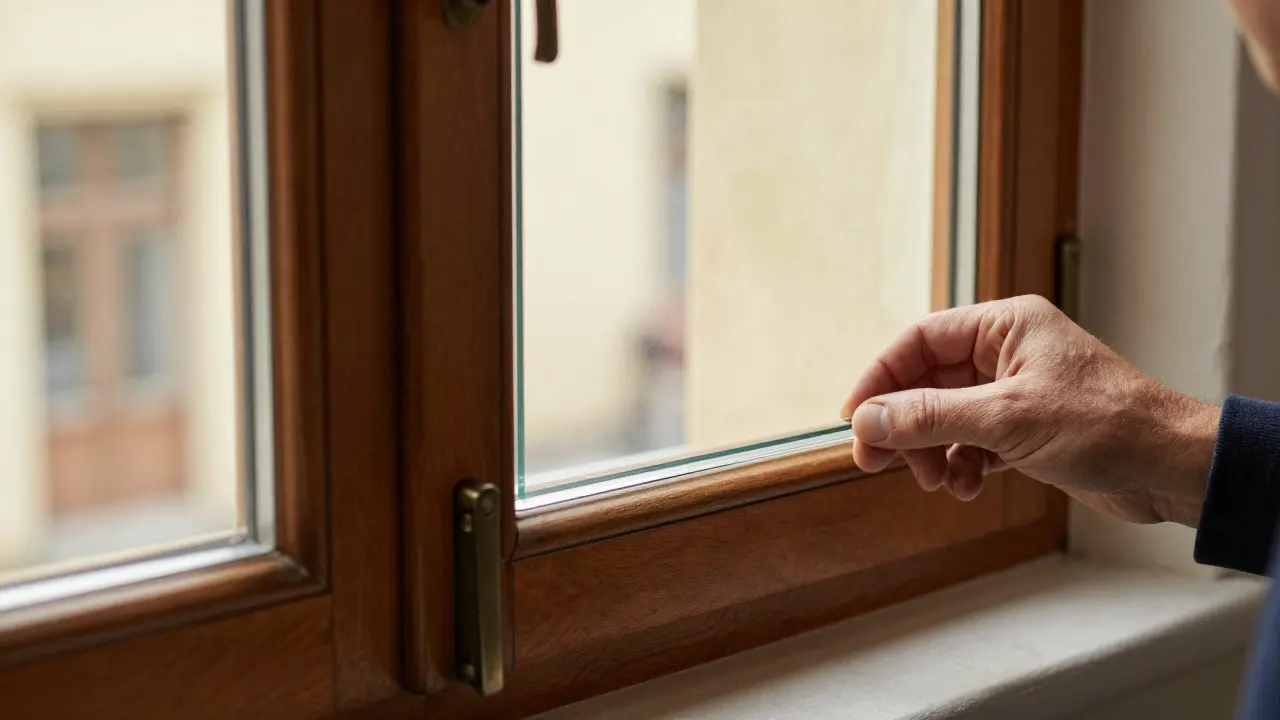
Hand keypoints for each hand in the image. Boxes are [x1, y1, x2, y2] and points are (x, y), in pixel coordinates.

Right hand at [839, 295, 1220, 526]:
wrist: (1171, 468)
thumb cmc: (1107, 426)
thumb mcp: (1006, 419)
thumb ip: (930, 416)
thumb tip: (868, 419)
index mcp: (1005, 325)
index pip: (919, 340)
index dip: (879, 377)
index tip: (854, 418)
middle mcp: (1008, 352)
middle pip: (927, 381)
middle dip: (903, 424)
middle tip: (876, 461)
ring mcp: (1017, 391)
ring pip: (946, 416)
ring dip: (931, 451)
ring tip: (936, 481)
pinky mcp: (1027, 429)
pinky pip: (971, 442)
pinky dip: (961, 465)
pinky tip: (966, 486)